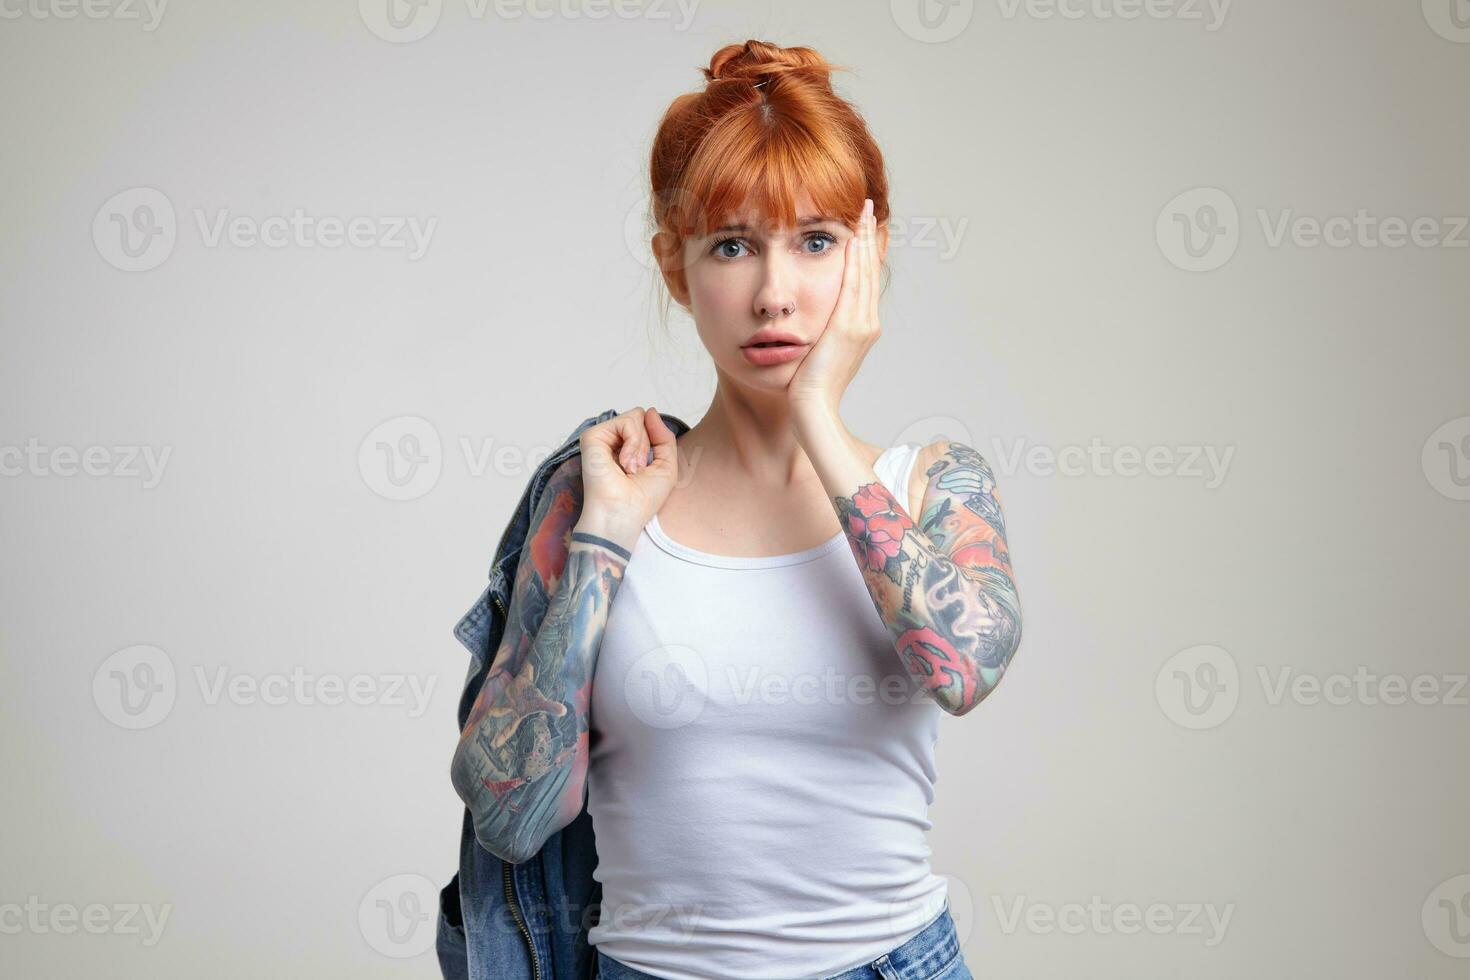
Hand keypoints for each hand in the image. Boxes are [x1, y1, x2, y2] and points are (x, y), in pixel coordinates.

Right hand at [576, 407, 677, 546]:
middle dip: (647, 444)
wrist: (623, 515)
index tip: (645, 468)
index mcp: (624, 448)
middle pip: (641, 418)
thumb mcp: (666, 466)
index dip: (654, 442)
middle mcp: (611, 442)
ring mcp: (600, 438)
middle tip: (636, 470)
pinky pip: (627, 421)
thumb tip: (651, 410)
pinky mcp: (592, 437)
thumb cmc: (642, 500)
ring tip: (629, 468)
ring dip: (641, 446)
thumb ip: (664, 437)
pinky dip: (634, 443)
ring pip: (636, 417)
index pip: (645, 424)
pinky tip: (623, 464)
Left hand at [788, 197, 883, 420]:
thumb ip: (819, 333)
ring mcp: (861, 325)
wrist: (811, 407)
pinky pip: (853, 284)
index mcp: (861, 329)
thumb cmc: (806, 387)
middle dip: (869, 238)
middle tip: (868, 209)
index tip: (864, 229)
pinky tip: (852, 237)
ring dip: (864, 239)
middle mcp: (867, 324)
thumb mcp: (815, 353)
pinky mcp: (848, 327)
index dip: (866, 254)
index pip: (865, 282)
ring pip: (864, 272)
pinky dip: (855, 259)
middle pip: (870, 271)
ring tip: (862, 212)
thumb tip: (809, 321)